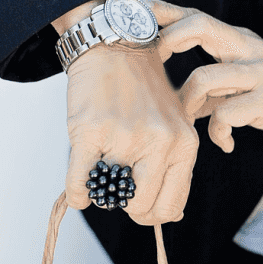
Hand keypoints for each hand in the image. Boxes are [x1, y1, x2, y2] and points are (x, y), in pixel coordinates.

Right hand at [63, 36, 198, 225]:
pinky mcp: (91, 132)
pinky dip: (77, 193)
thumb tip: (174, 216)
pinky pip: (80, 185)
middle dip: (126, 206)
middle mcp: (161, 143)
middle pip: (142, 209)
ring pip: (111, 198)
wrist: (115, 47)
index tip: (138, 202)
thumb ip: (176, 167)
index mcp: (185, 145)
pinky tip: (79, 186)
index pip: (171, 207)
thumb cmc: (142, 90)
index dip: (151, 213)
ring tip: (102, 170)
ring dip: (102, 193)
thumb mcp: (175, 125)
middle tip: (117, 187)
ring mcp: (126, 138)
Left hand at [152, 3, 262, 153]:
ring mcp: (261, 74)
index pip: (196, 16)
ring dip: (187, 104)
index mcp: (241, 41)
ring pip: (204, 77)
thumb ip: (214, 83)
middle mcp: (250, 49)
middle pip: (199, 26)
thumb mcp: (248, 81)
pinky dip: (218, 133)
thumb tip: (174, 96)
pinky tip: (224, 142)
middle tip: (152, 62)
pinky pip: (226, 115)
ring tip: (189, 121)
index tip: (133, 10)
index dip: (164, 11)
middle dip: (168, 39)